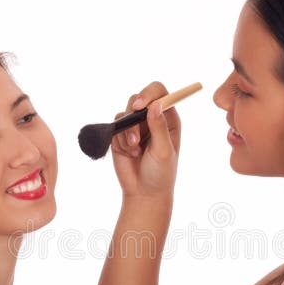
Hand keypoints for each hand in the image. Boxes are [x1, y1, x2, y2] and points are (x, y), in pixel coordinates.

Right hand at [110, 82, 180, 199]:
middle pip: (138, 98)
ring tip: (135, 150)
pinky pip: (115, 127)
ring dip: (127, 133)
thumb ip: (159, 127)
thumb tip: (155, 105)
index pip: (159, 93)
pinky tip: (129, 154)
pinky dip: (120, 141)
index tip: (139, 106)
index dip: (148, 94)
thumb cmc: (160, 173)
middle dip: (133, 117)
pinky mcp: (121, 135)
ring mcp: (136, 126)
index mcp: (168, 118)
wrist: (143, 192)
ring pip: (124, 114)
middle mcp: (152, 119)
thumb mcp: (163, 150)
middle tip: (135, 138)